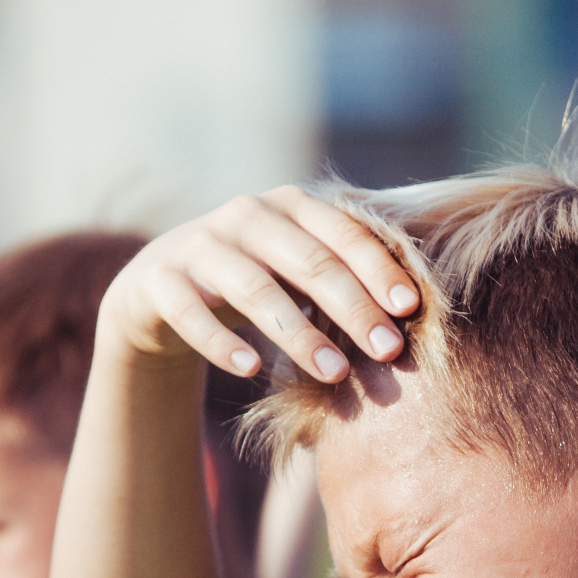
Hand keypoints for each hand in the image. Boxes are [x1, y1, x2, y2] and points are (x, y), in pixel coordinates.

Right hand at [99, 186, 419, 382]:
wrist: (160, 290)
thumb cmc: (255, 280)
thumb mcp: (299, 270)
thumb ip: (346, 276)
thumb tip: (417, 313)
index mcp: (290, 205)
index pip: (344, 234)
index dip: (379, 269)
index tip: (411, 309)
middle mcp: (245, 216)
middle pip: (308, 262)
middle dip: (354, 307)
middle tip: (389, 350)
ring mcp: (199, 245)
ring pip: (255, 289)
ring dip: (298, 333)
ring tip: (335, 371)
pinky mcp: (159, 281)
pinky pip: (191, 313)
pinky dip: (221, 342)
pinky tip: (250, 369)